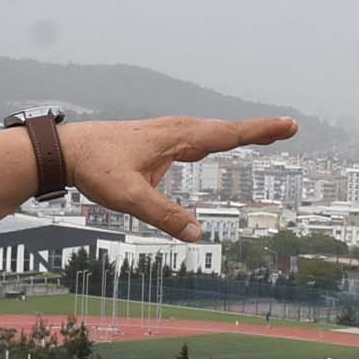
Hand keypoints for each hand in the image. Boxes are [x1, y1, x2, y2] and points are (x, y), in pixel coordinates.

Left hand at [63, 115, 296, 238]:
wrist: (68, 150)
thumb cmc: (97, 168)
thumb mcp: (130, 197)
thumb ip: (164, 216)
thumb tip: (198, 234)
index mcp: (178, 137)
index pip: (228, 135)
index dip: (260, 132)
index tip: (288, 125)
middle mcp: (178, 129)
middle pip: (227, 130)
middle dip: (258, 130)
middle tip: (289, 128)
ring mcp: (169, 133)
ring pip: (213, 132)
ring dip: (241, 132)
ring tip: (267, 134)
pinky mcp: (160, 141)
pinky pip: (198, 138)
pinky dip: (218, 138)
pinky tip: (219, 143)